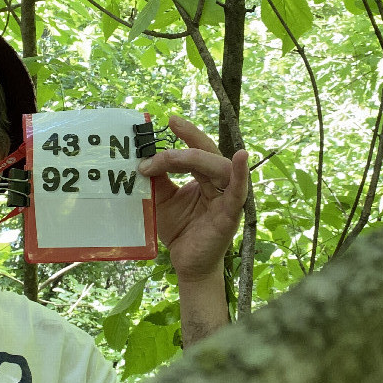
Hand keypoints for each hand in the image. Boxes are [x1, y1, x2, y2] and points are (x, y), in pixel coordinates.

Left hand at [137, 114, 248, 282]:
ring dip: (194, 157)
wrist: (186, 263)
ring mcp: (227, 197)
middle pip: (208, 153)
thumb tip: (141, 156)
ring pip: (219, 166)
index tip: (166, 120)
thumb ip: (157, 179)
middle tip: (168, 127)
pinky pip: (239, 191)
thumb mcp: (161, 199)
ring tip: (168, 158)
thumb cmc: (179, 229)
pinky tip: (241, 157)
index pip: (196, 150)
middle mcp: (219, 182)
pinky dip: (241, 174)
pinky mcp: (230, 213)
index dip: (184, 135)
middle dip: (187, 140)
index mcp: (204, 176)